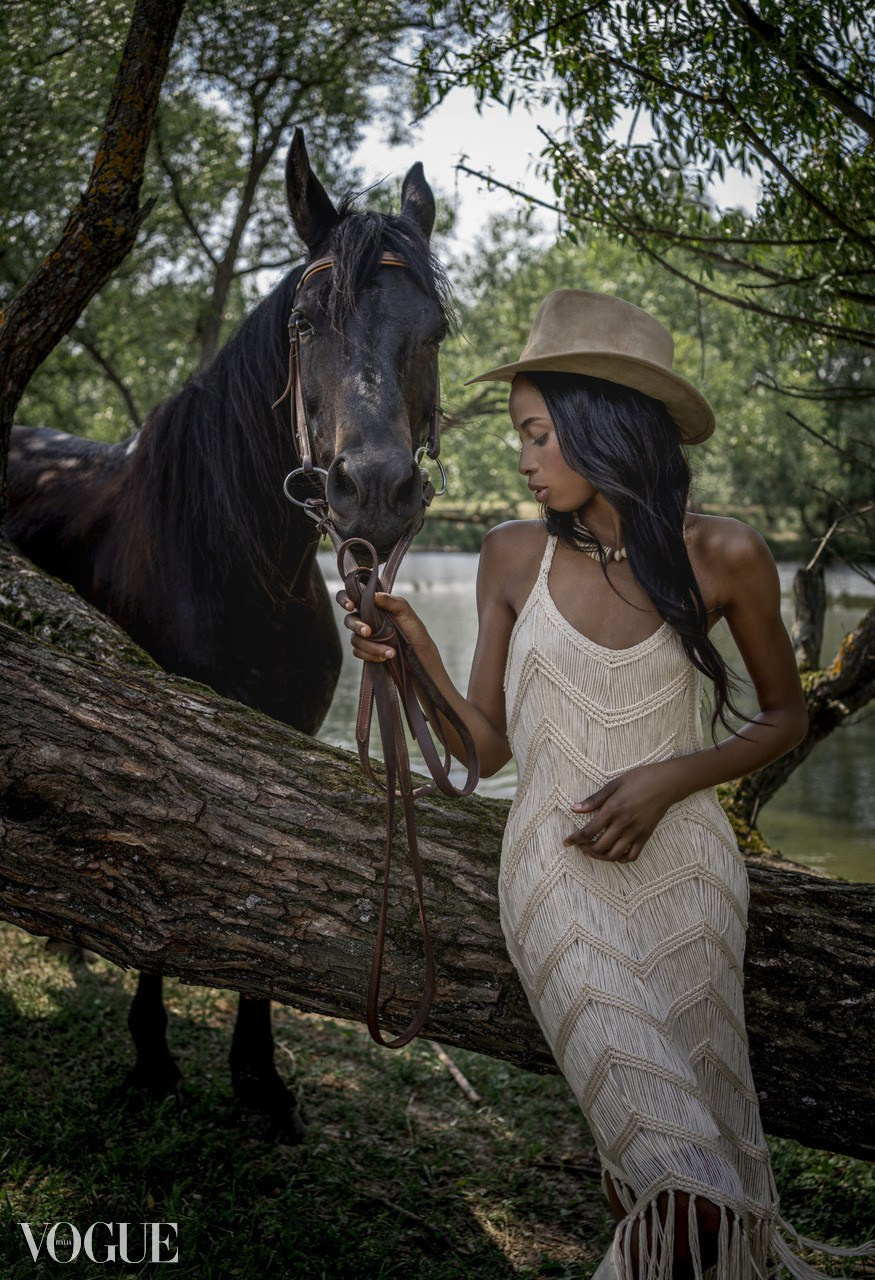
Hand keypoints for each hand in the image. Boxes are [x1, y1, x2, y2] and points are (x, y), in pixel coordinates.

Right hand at [336, 589, 430, 663]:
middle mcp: (366, 619)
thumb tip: (373, 595)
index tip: (351, 606)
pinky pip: (358, 652)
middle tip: (368, 632)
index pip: (352, 597)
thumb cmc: (414, 631)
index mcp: (374, 606)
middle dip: (356, 626)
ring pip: (355, 639)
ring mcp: (365, 636)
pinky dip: (371, 655)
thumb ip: (389, 600)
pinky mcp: (366, 651)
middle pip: (349, 620)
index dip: (345, 599)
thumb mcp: (405, 612)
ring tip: (391, 652)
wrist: (420, 657)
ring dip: (371, 646)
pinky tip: (384, 657)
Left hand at [563, 763, 682, 862]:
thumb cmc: (639, 779)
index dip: (574, 839)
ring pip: (614, 855)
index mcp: (613, 809)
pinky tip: (614, 854)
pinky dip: (620, 859)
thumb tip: (574, 808)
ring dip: (600, 856)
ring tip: (593, 851)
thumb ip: (594, 799)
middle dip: (585, 849)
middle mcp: (623, 823)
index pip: (588, 831)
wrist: (666, 783)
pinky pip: (632, 856)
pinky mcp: (646, 836)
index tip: (566, 842)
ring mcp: (635, 832)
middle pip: (599, 847)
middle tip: (580, 846)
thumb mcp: (613, 784)